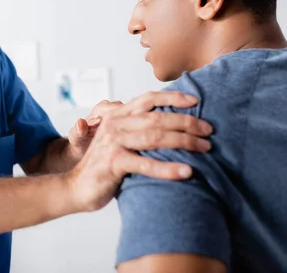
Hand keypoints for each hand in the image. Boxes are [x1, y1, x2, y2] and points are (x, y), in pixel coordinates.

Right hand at [65, 91, 212, 211]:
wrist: (77, 187)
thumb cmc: (105, 164)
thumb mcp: (120, 140)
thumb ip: (138, 129)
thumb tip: (172, 124)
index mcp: (117, 115)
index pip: (148, 99)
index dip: (173, 97)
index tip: (196, 101)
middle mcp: (115, 124)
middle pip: (157, 118)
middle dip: (187, 122)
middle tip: (209, 130)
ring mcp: (113, 143)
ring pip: (155, 138)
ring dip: (184, 142)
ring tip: (205, 148)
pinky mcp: (113, 163)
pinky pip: (146, 165)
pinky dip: (168, 168)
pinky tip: (187, 172)